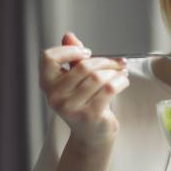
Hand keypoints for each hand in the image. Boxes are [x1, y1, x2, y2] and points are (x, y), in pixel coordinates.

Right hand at [39, 32, 129, 146]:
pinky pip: (109, 89)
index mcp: (47, 84)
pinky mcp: (89, 115)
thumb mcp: (75, 80)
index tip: (86, 53)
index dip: (69, 50)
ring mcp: (71, 107)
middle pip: (82, 66)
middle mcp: (54, 96)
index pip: (48, 57)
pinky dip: (120, 81)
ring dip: (114, 71)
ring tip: (121, 72)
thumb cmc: (84, 103)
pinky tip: (123, 81)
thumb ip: (71, 58)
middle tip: (117, 62)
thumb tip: (68, 35)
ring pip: (98, 77)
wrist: (92, 135)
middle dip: (104, 61)